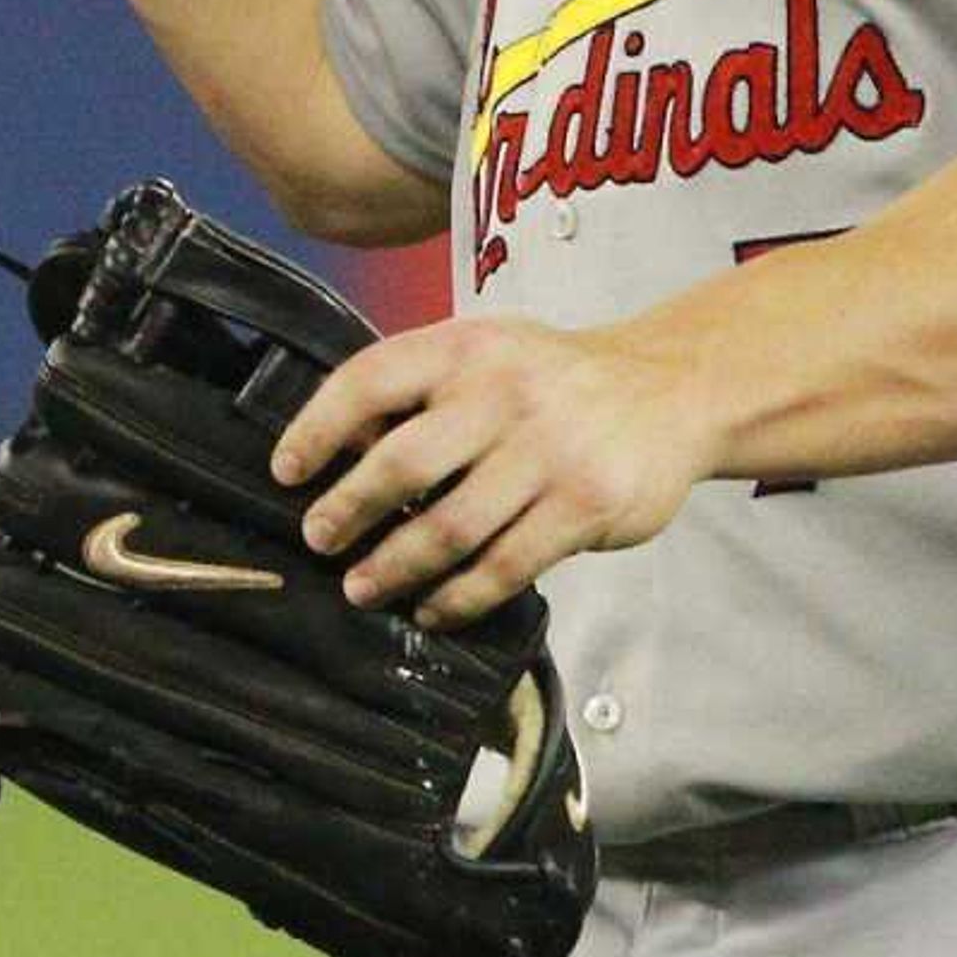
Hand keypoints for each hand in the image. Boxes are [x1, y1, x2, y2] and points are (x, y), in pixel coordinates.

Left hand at [264, 316, 717, 629]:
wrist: (671, 390)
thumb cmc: (554, 379)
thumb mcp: (488, 353)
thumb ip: (422, 388)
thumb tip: (338, 450)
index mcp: (466, 348)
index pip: (369, 380)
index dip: (316, 428)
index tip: (284, 471)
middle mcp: (504, 394)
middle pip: (400, 463)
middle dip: (347, 511)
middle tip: (318, 541)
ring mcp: (548, 453)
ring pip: (450, 528)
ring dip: (395, 566)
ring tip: (363, 588)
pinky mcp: (584, 507)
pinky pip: (504, 567)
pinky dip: (458, 597)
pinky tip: (432, 609)